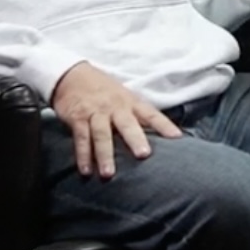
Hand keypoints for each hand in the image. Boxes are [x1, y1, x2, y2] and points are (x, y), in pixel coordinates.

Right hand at [50, 61, 182, 178]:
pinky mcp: (78, 118)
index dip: (164, 125)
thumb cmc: (104, 90)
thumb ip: (138, 115)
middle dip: (135, 139)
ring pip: (102, 135)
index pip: (151, 114)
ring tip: (108, 174)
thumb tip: (161, 135)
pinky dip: (83, 156)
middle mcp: (115, 107)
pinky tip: (86, 171)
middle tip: (143, 155)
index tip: (177, 138)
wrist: (72, 75)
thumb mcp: (125, 97)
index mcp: (131, 102)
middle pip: (127, 124)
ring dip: (105, 155)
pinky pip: (81, 139)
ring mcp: (96, 113)